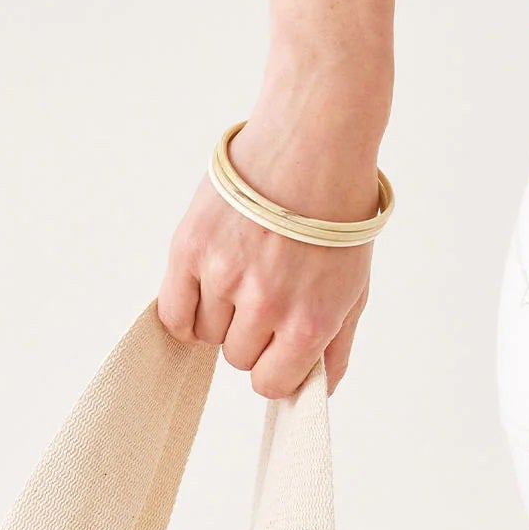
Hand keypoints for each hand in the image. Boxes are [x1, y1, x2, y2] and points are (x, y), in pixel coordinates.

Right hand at [157, 111, 379, 397]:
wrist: (315, 136)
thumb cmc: (338, 216)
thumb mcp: (354, 288)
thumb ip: (336, 349)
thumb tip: (317, 392)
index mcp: (308, 321)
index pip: (270, 384)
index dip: (274, 366)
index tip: (278, 342)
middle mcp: (265, 303)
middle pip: (237, 358)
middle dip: (250, 335)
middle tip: (264, 291)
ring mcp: (224, 274)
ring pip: (206, 335)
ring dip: (219, 316)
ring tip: (241, 273)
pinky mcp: (191, 247)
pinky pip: (174, 312)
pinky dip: (186, 310)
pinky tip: (205, 288)